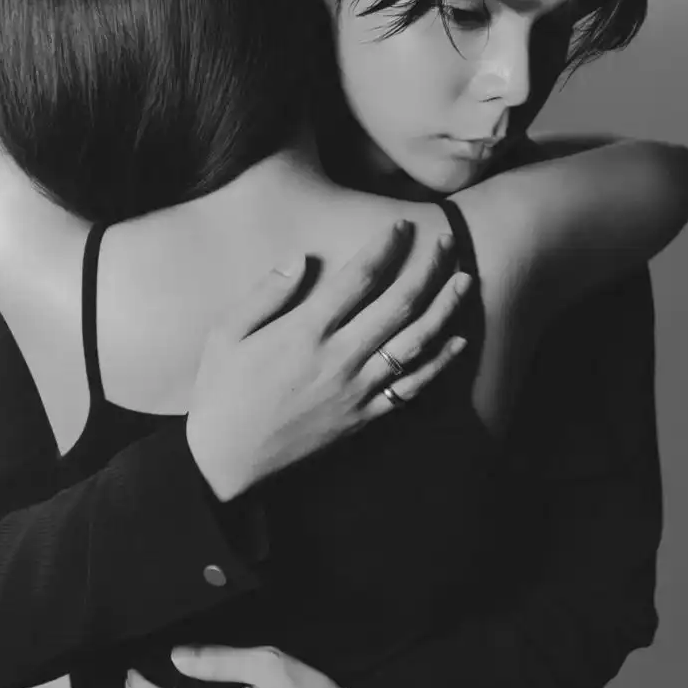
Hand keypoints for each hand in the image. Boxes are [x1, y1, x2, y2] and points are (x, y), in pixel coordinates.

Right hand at [187, 221, 472, 498]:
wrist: (226, 462)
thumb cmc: (221, 393)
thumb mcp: (226, 334)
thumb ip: (266, 294)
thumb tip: (300, 259)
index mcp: (305, 331)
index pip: (361, 277)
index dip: (387, 246)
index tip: (402, 225)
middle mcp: (340, 358)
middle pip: (400, 304)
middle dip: (429, 267)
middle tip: (449, 241)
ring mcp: (357, 390)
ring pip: (416, 342)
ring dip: (445, 308)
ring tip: (466, 281)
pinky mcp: (364, 417)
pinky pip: (411, 387)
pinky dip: (439, 364)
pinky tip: (457, 341)